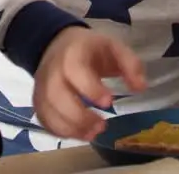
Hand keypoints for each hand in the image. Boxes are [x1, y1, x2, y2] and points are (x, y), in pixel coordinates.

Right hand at [32, 26, 146, 139]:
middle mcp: (52, 70)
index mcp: (73, 53)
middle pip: (56, 95)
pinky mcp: (38, 99)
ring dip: (70, 127)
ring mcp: (42, 86)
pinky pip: (44, 119)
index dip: (90, 88)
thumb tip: (140, 87)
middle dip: (79, 115)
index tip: (108, 102)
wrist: (59, 44)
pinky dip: (60, 131)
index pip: (75, 70)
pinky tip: (79, 134)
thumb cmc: (90, 48)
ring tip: (93, 134)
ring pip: (48, 111)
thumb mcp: (113, 46)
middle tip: (102, 125)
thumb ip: (130, 64)